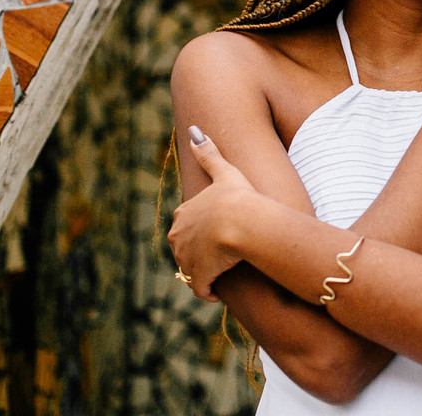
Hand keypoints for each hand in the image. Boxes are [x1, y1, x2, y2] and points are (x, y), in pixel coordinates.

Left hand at [168, 127, 259, 301]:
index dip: (199, 228)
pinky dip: (207, 291)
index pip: (185, 223)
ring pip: (191, 268)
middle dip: (198, 252)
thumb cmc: (237, 196)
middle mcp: (179, 237)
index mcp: (183, 213)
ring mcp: (188, 259)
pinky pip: (201, 289)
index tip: (214, 232)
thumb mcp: (224, 171)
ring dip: (203, 272)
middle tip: (218, 254)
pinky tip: (218, 291)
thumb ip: (209, 153)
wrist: (242, 223)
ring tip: (220, 272)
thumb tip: (194, 130)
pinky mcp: (199, 277)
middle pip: (185, 247)